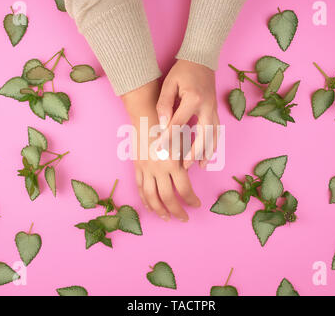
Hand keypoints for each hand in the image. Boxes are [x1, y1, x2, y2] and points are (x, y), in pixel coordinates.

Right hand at [121, 80, 200, 221]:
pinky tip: (151, 208)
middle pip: (168, 198)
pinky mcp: (137, 168)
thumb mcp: (182, 143)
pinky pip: (140, 188)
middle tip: (184, 218)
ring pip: (151, 197)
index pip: (184, 189)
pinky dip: (145, 200)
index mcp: (173, 162)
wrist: (147, 115)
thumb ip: (185, 162)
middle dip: (177, 211)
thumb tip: (188, 180)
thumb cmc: (169, 126)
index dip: (191, 200)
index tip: (197, 205)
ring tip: (166, 218)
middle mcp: (159, 169)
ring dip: (160, 211)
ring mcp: (146, 169)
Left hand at [156, 59, 219, 168]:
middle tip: (185, 166)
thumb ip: (164, 104)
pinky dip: (213, 145)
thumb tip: (163, 125)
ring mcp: (214, 110)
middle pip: (202, 135)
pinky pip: (217, 131)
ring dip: (206, 152)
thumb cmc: (183, 71)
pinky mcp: (215, 111)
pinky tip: (208, 154)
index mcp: (194, 99)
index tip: (159, 151)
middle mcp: (207, 107)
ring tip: (199, 166)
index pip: (178, 124)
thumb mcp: (169, 84)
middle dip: (193, 152)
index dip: (168, 138)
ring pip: (213, 136)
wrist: (201, 59)